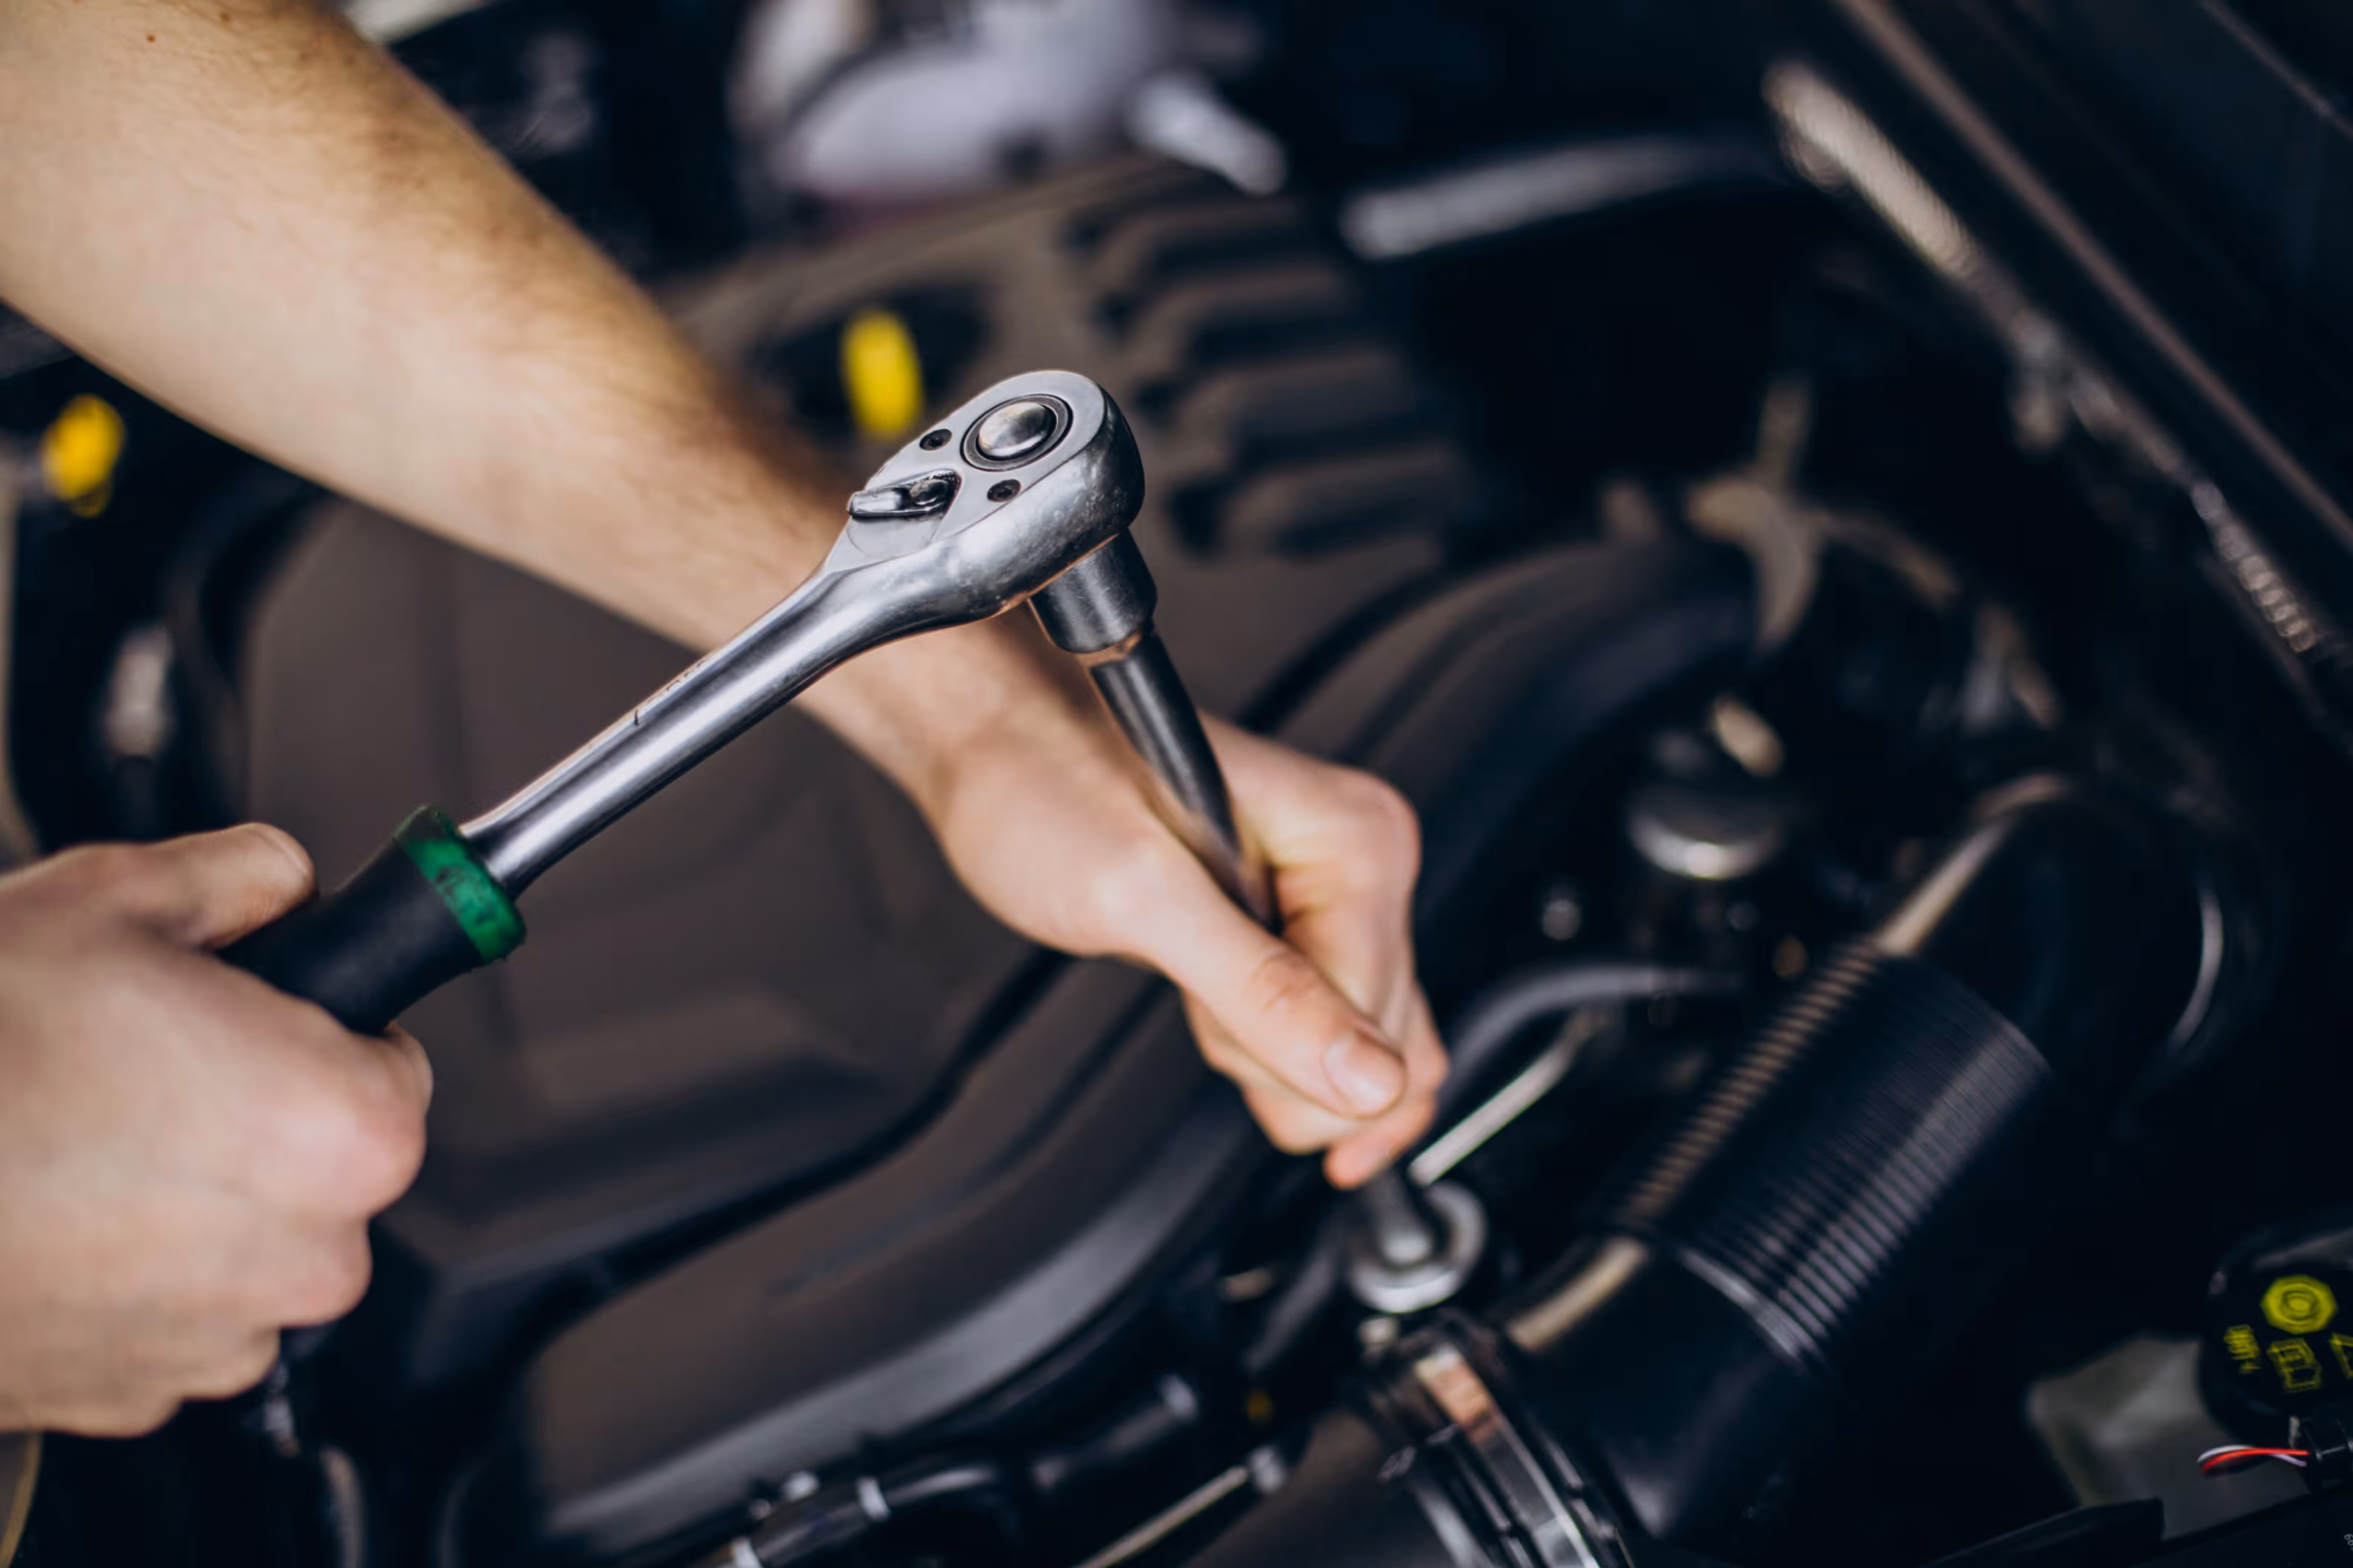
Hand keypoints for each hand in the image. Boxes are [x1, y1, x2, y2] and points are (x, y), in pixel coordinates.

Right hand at [0, 826, 430, 1436]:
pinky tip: (53, 1208)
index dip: (322, 1024)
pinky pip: (173, 1313)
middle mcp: (314, 1253)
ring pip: (246, 1241)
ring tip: (81, 1133)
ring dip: (189, 1193)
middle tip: (148, 1063)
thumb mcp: (115, 897)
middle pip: (325, 1161)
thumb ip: (244, 874)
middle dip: (254, 1109)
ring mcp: (225, 1339)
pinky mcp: (141, 1396)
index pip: (393, 1060)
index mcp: (346, 1128)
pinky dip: (129, 1267)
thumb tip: (282, 882)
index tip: (264, 1016)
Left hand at [911, 641, 1444, 1187]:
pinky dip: (1288, 1063)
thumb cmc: (1047, 783)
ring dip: (1269, 1058)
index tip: (1195, 983)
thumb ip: (1263, 995)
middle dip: (1268, 1049)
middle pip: (1375, 1045)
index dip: (1270, 1038)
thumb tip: (1371, 1082)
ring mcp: (1340, 900)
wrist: (997, 743)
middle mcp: (1366, 863)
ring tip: (1192, 976)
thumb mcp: (1143, 900)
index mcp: (1357, 841)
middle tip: (1183, 969)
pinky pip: (1345, 1038)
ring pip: (1363, 1055)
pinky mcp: (1305, 929)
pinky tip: (1241, 1041)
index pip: (1371, 1018)